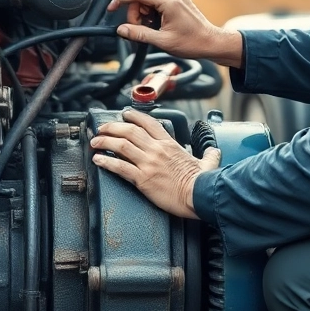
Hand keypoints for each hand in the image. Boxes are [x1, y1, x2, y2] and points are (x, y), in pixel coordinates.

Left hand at [90, 107, 220, 219]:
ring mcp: (149, 163)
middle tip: (102, 128)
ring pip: (121, 145)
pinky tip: (98, 159)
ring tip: (95, 141)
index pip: (148, 123)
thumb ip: (209, 155)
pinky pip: (120, 167)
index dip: (133, 116)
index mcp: (169, 145)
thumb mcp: (207, 163)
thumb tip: (214, 152)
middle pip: (129, 130)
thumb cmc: (203, 182)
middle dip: (112, 127)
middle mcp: (157, 150)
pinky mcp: (143, 179)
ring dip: (105, 141)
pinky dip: (106, 161)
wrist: (200, 196)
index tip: (124, 114)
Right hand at [107, 0, 242, 67]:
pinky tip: (154, 23)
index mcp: (169, 2)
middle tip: (135, 25)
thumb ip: (139, 34)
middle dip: (133, 7)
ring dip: (141, 8)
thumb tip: (121, 30)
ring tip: (148, 27)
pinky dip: (149, 8)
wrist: (211, 42)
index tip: (111, 9)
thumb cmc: (192, 43)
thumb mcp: (162, 42)